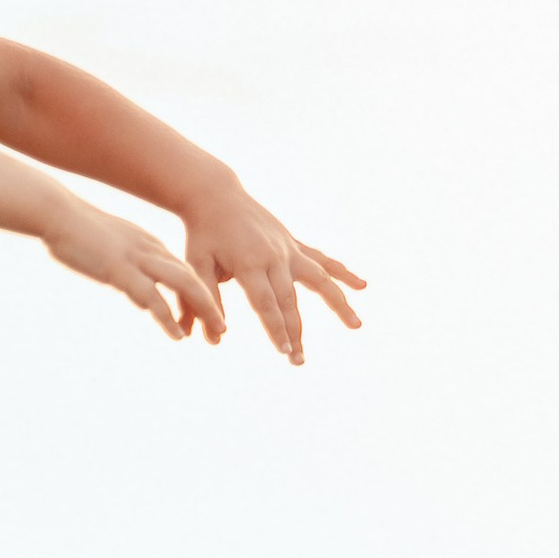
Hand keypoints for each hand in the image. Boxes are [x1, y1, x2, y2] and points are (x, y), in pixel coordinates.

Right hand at [43, 197, 225, 343]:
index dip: (197, 294)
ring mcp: (136, 259)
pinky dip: (168, 317)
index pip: (181, 270)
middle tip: (223, 328)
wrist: (56, 213)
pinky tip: (178, 335)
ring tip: (216, 331)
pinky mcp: (120, 270)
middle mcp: (149, 249)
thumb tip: (141, 299)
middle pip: (191, 276)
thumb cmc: (75, 231)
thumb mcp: (109, 251)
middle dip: (210, 304)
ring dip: (203, 308)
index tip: (208, 315)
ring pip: (183, 283)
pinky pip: (152, 297)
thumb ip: (128, 273)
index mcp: (147, 243)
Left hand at [181, 179, 364, 364]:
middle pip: (290, 300)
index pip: (266, 303)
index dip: (276, 329)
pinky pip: (322, 260)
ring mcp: (288, 248)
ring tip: (356, 326)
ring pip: (320, 279)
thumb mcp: (196, 265)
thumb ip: (205, 301)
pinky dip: (342, 272)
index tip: (286, 353)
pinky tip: (362, 286)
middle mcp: (275, 256)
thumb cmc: (202, 234)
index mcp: (249, 263)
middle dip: (296, 332)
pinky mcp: (293, 243)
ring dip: (339, 303)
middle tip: (299, 362)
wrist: (216, 195)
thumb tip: (215, 339)